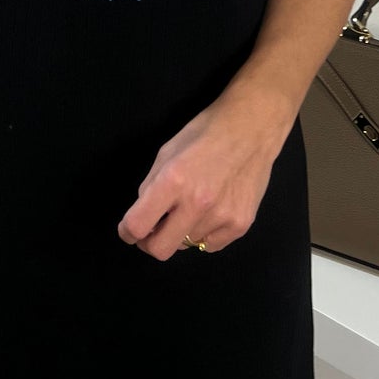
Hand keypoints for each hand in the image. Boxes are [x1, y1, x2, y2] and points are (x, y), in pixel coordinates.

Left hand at [116, 94, 281, 259]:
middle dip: (150, 243)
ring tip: (194, 204)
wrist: (252, 128)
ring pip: (186, 245)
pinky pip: (210, 245)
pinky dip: (204, 233)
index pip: (138, 225)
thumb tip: (143, 216)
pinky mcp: (241, 225)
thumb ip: (151, 186)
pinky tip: (212, 210)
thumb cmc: (205, 133)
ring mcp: (221, 217)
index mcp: (173, 180)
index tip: (128, 231)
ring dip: (182, 231)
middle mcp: (197, 203)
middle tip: (154, 229)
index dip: (127, 232)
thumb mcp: (167, 151)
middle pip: (160, 250)